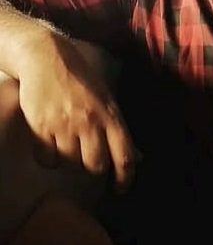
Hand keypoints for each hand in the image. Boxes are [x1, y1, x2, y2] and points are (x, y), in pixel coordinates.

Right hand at [18, 32, 139, 190]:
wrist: (46, 57)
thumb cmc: (79, 78)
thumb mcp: (106, 99)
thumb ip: (119, 130)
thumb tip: (139, 158)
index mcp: (110, 115)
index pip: (125, 156)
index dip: (125, 178)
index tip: (120, 188)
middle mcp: (89, 122)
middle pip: (96, 166)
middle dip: (92, 168)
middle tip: (85, 157)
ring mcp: (64, 125)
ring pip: (70, 165)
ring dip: (68, 161)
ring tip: (65, 143)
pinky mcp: (41, 127)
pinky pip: (47, 160)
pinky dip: (48, 157)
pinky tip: (48, 142)